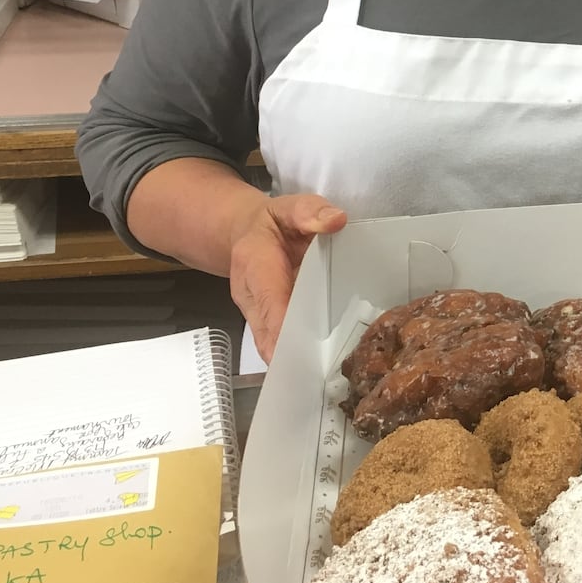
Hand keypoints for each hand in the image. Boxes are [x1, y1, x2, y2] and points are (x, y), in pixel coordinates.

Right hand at [229, 193, 347, 363]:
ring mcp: (257, 313)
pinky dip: (296, 354)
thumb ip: (310, 212)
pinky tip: (321, 366)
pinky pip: (279, 342)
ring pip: (272, 343)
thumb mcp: (289, 207)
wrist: (245, 232)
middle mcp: (251, 296)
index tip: (301, 349)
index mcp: (254, 264)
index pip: (270, 300)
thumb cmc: (273, 222)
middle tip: (322, 372)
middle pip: (268, 333)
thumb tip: (335, 221)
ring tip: (324, 375)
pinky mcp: (266, 322)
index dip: (284, 326)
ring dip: (295, 359)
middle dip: (292, 354)